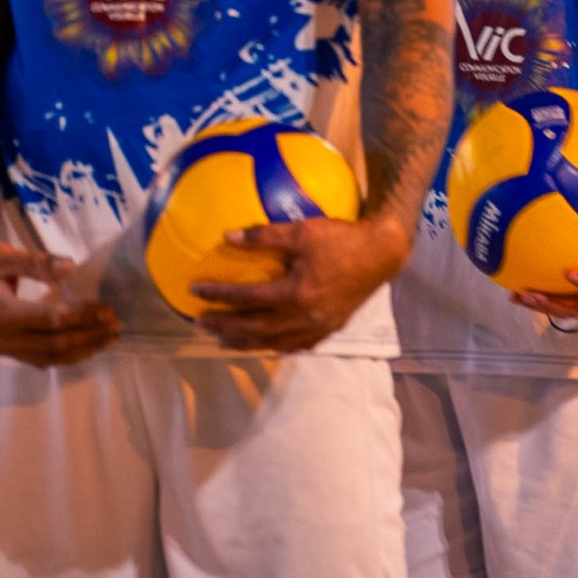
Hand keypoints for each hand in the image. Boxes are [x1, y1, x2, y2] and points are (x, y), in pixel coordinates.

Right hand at [0, 236, 121, 369]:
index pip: (51, 321)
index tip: (106, 310)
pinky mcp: (2, 349)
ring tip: (108, 339)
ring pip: (47, 358)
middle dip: (89, 338)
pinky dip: (64, 355)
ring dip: (81, 351)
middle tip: (116, 327)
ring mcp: (0, 348)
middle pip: (53, 346)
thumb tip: (71, 267)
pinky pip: (37, 359)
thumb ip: (35, 262)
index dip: (82, 317)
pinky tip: (84, 345)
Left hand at [190, 212, 407, 353]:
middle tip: (200, 322)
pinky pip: (297, 345)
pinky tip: (265, 343)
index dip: (219, 296)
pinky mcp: (329, 328)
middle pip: (256, 327)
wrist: (382, 254)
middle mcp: (304, 316)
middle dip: (225, 325)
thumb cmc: (342, 238)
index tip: (195, 291)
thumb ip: (264, 236)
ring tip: (222, 340)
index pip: (248, 298)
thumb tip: (228, 237)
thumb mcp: (302, 231)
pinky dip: (275, 346)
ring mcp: (317, 326)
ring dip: (244, 341)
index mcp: (296, 293)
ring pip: (273, 341)